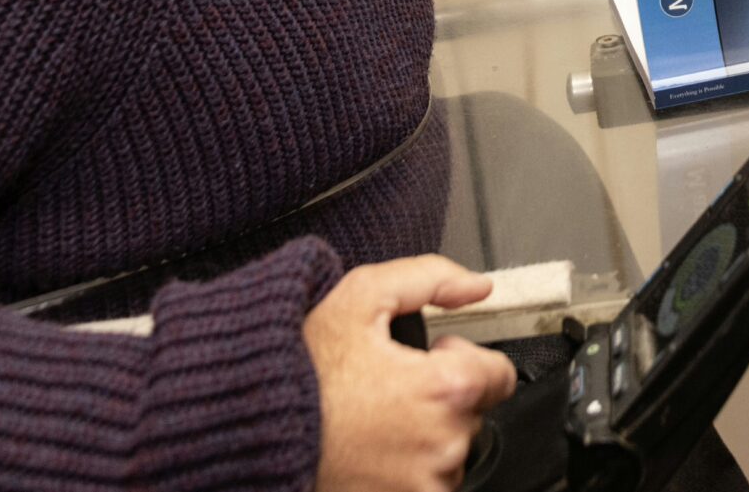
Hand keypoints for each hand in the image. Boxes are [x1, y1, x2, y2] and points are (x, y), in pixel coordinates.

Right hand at [307, 256, 518, 491]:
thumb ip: (430, 278)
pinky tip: (367, 450)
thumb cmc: (299, 370)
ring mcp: (422, 487)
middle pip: (470, 415)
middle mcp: (444, 445)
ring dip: (423, 439)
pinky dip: (403, 471)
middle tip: (387, 389)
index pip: (499, 375)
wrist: (249, 428)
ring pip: (446, 455)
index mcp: (446, 389)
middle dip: (439, 399)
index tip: (429, 360)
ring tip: (371, 421)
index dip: (461, 360)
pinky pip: (422, 486)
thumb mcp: (361, 296)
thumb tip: (477, 286)